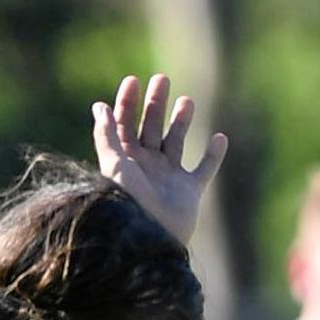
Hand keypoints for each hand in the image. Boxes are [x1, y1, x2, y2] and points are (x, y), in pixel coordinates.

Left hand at [92, 72, 227, 250]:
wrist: (148, 240)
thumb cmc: (126, 203)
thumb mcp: (113, 166)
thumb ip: (106, 136)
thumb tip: (99, 107)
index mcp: (125, 160)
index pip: (124, 125)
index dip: (127, 103)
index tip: (133, 80)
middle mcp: (146, 166)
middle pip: (150, 128)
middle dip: (155, 104)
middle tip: (161, 79)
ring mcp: (168, 179)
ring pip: (176, 142)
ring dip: (181, 121)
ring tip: (186, 101)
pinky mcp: (189, 192)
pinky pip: (205, 170)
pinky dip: (214, 155)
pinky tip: (220, 138)